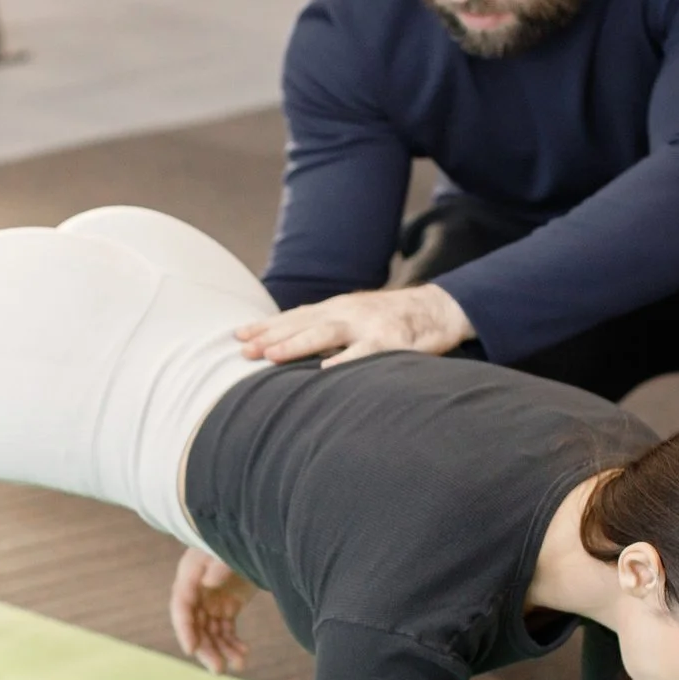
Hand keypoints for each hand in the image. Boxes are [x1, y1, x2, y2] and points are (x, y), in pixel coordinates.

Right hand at [170, 547, 254, 674]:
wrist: (252, 534)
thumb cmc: (234, 537)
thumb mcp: (224, 549)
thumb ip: (218, 564)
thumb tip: (209, 582)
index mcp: (190, 575)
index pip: (181, 607)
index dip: (184, 629)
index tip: (191, 650)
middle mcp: (197, 592)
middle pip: (195, 626)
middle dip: (206, 649)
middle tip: (218, 669)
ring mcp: (212, 600)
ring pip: (211, 632)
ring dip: (223, 651)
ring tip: (240, 665)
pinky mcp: (227, 605)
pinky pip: (226, 630)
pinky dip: (234, 644)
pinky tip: (244, 654)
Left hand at [235, 285, 474, 367]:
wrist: (440, 309)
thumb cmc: (393, 319)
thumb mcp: (356, 318)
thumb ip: (328, 329)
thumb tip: (291, 345)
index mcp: (337, 309)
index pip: (295, 317)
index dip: (266, 326)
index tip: (238, 336)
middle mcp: (347, 312)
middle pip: (302, 323)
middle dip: (270, 337)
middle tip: (242, 350)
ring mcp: (368, 325)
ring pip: (326, 333)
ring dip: (296, 344)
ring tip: (271, 356)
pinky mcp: (392, 340)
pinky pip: (366, 352)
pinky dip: (346, 360)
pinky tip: (327, 370)